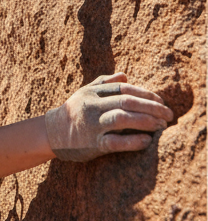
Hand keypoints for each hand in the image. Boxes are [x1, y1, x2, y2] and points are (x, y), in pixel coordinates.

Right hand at [44, 73, 172, 161]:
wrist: (52, 133)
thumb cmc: (73, 112)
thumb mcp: (84, 93)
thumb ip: (104, 83)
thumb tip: (125, 75)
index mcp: (92, 93)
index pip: (123, 88)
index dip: (144, 93)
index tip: (160, 101)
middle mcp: (92, 106)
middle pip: (126, 101)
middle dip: (151, 107)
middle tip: (169, 114)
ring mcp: (92, 125)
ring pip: (122, 119)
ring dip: (146, 121)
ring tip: (161, 126)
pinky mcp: (93, 145)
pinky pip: (116, 142)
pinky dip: (133, 141)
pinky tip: (146, 141)